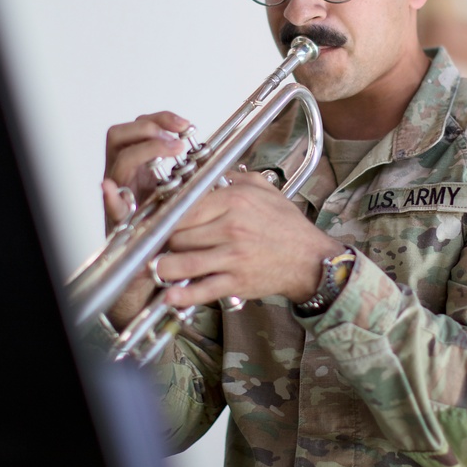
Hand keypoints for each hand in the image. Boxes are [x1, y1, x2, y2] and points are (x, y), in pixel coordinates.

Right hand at [100, 111, 189, 329]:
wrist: (150, 277)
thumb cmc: (171, 239)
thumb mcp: (187, 204)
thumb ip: (194, 182)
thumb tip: (215, 160)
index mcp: (142, 171)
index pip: (141, 129)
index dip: (160, 120)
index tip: (186, 124)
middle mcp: (126, 180)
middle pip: (121, 136)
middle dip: (148, 128)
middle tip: (175, 135)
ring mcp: (118, 198)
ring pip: (119, 162)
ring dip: (143, 150)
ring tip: (170, 150)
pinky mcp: (116, 223)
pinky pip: (111, 207)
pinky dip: (111, 198)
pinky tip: (114, 190)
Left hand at [151, 171, 346, 309]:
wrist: (311, 259)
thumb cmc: (288, 226)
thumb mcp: (265, 190)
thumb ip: (236, 177)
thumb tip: (211, 171)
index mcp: (234, 201)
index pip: (186, 207)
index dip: (167, 215)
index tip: (158, 220)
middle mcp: (232, 228)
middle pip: (180, 234)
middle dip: (165, 241)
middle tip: (156, 244)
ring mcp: (233, 257)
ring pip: (185, 261)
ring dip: (164, 267)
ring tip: (155, 267)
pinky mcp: (237, 281)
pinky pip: (204, 288)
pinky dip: (184, 294)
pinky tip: (170, 295)